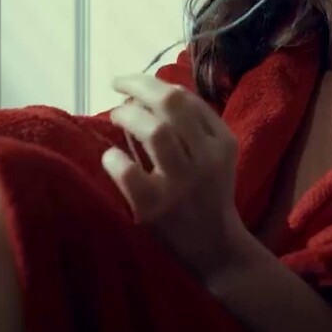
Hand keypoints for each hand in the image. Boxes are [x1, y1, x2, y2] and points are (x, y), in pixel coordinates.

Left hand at [104, 74, 251, 281]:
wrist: (215, 249)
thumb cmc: (207, 194)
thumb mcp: (214, 155)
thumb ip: (191, 125)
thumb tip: (145, 93)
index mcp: (221, 142)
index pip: (186, 98)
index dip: (152, 82)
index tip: (132, 84)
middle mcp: (205, 159)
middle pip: (171, 104)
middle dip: (138, 86)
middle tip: (118, 86)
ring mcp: (180, 184)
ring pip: (154, 131)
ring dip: (128, 116)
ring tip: (116, 116)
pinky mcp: (155, 209)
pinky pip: (129, 174)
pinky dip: (114, 159)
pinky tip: (110, 157)